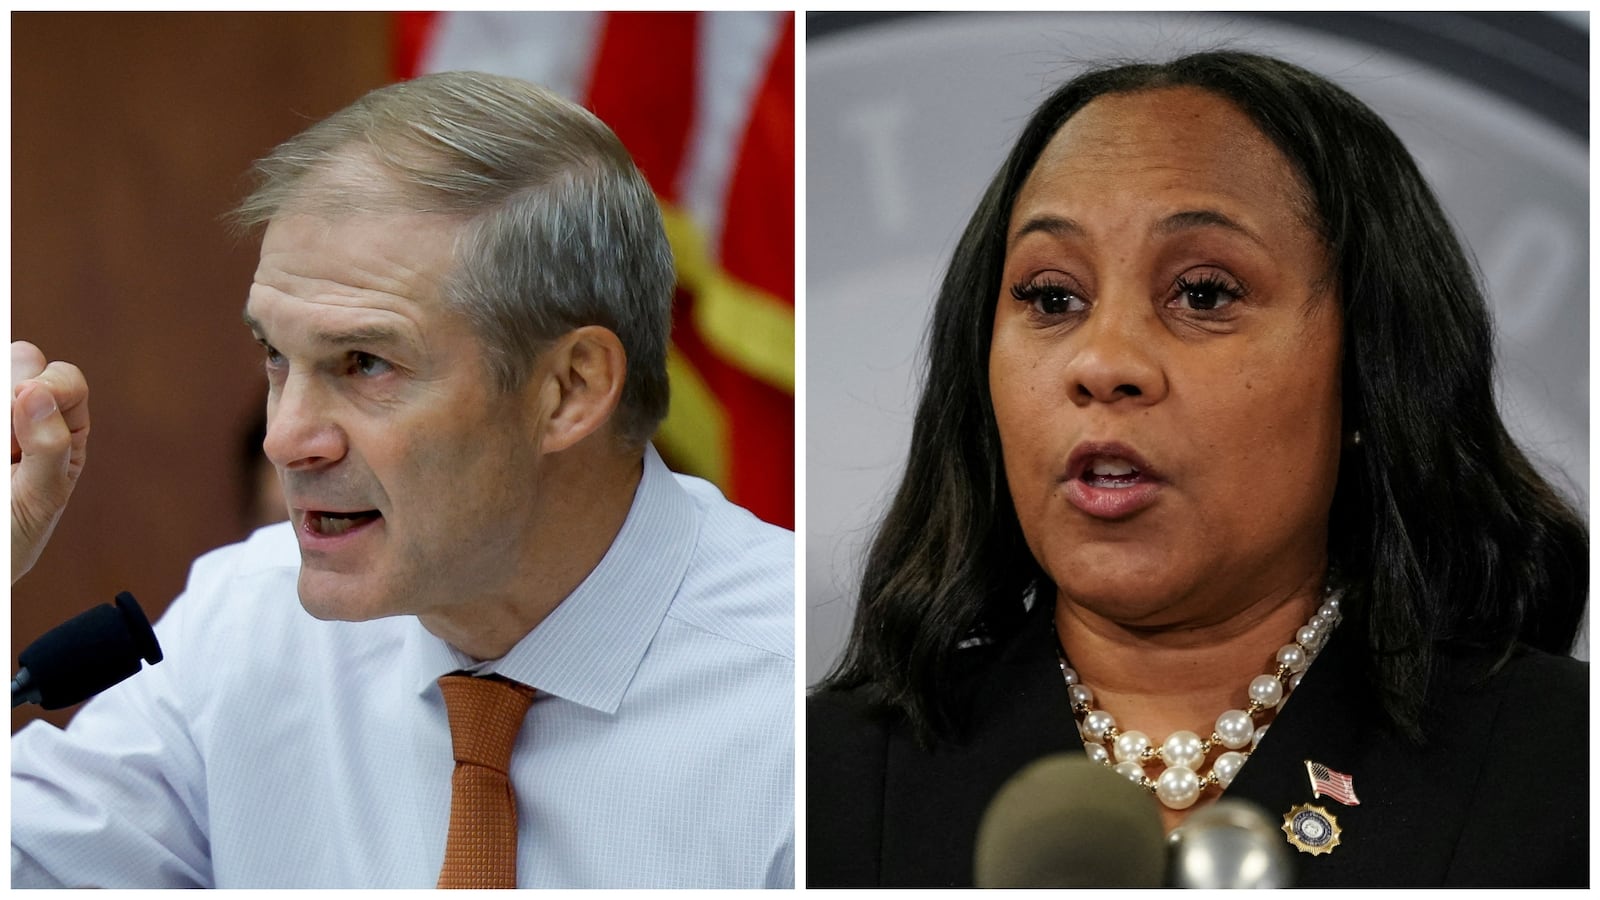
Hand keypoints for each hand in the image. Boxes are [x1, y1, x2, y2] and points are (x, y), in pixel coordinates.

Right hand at [12, 341, 89, 583]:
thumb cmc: (11, 538)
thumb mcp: (40, 498)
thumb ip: (47, 446)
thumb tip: (36, 393)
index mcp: (61, 427)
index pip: (66, 380)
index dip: (48, 385)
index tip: (22, 404)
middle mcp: (23, 412)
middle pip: (22, 358)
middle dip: (13, 385)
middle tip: (6, 440)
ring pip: (1, 369)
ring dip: (2, 407)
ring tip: (1, 454)